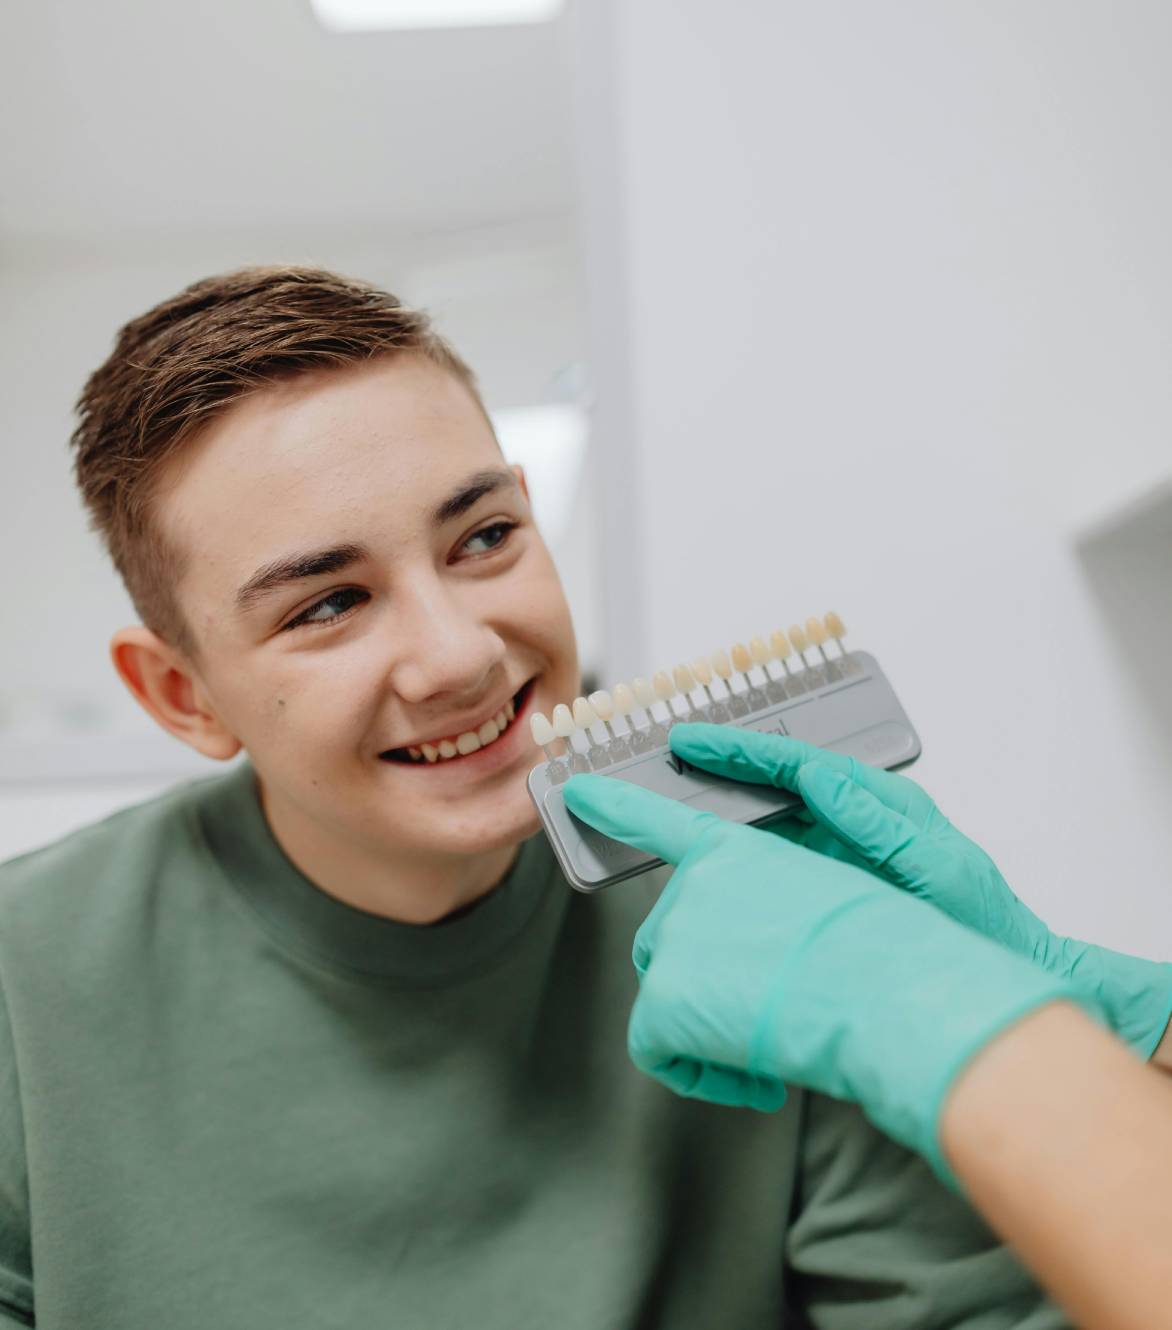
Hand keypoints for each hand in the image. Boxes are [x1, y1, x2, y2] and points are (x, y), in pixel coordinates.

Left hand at [563, 769, 1078, 1184]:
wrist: (889, 989)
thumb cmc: (884, 954)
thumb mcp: (826, 902)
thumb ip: (767, 910)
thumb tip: (744, 955)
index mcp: (737, 852)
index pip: (659, 822)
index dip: (614, 806)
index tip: (577, 788)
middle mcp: (695, 886)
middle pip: (667, 939)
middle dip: (703, 982)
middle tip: (763, 1008)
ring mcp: (676, 936)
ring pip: (664, 994)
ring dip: (705, 1026)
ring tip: (770, 1041)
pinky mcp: (664, 997)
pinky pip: (657, 1049)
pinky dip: (699, 1073)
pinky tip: (752, 1077)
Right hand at [669, 723, 1171, 1059]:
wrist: (1000, 979)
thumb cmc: (981, 925)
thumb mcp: (935, 867)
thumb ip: (878, 822)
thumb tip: (821, 777)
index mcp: (879, 804)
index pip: (796, 764)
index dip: (741, 750)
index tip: (693, 741)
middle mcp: (852, 822)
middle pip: (773, 784)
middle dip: (719, 768)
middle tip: (667, 759)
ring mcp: (837, 856)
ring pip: (766, 822)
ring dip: (719, 810)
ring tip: (668, 803)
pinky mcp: (827, 889)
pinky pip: (772, 864)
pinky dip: (736, 857)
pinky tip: (704, 864)